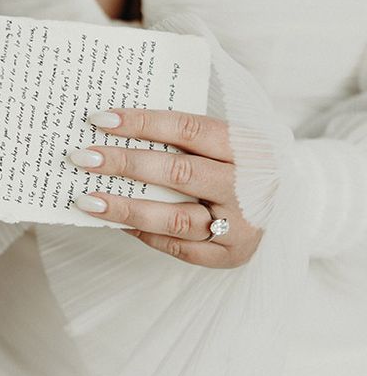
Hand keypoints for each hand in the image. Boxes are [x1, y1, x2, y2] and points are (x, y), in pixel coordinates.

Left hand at [69, 108, 262, 267]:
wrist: (294, 204)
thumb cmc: (240, 164)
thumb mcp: (226, 142)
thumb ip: (182, 137)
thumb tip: (113, 132)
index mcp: (245, 146)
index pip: (187, 128)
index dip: (141, 122)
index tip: (100, 119)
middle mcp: (246, 185)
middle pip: (177, 172)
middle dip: (123, 163)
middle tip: (82, 157)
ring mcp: (241, 225)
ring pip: (174, 218)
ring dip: (124, 208)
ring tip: (86, 199)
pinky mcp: (231, 256)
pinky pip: (178, 247)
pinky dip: (142, 233)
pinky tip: (114, 221)